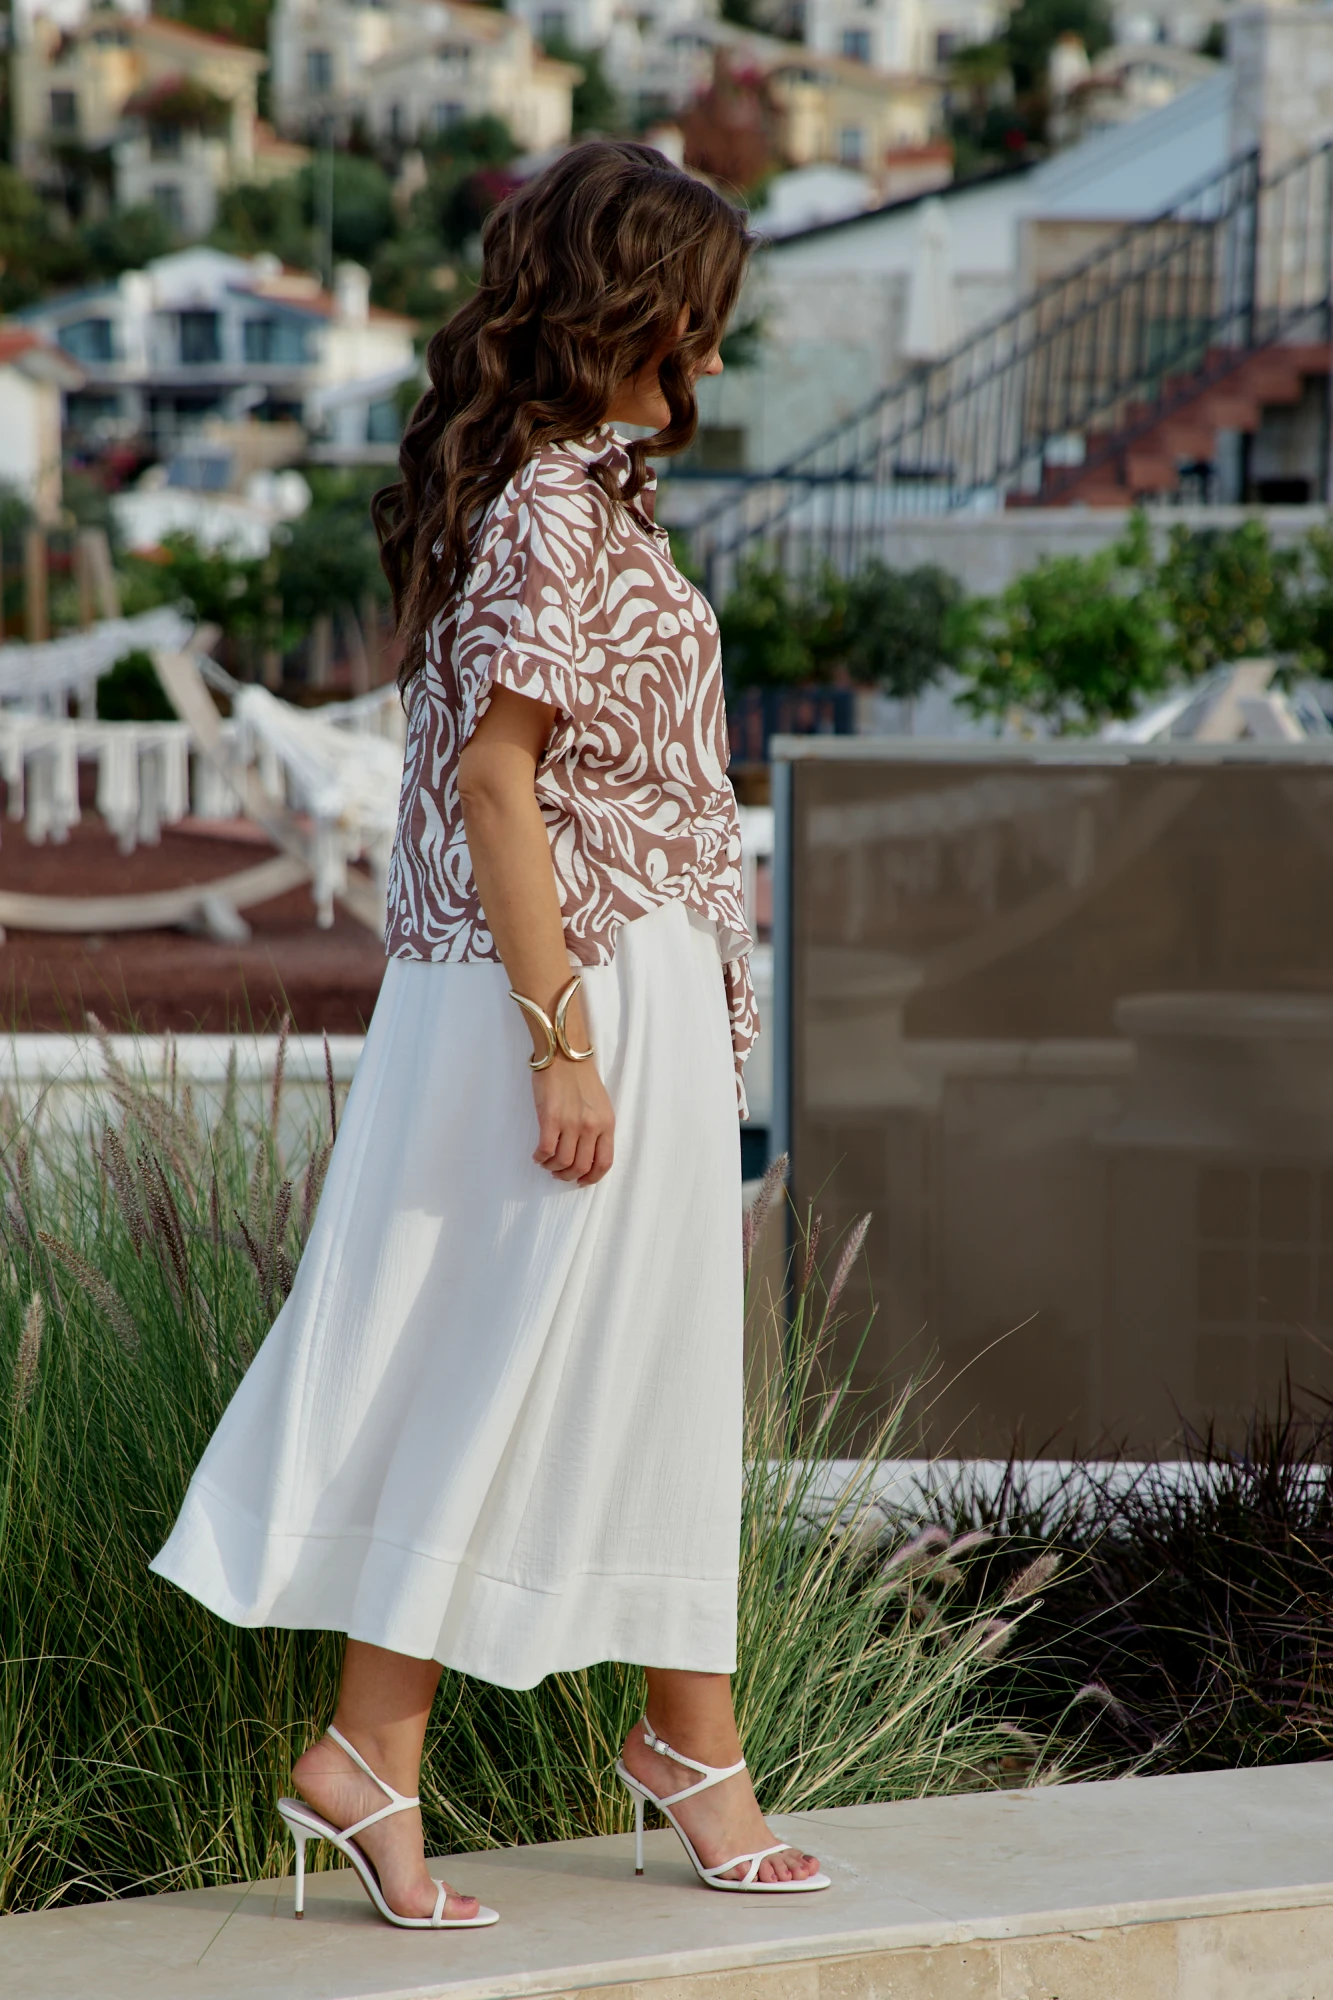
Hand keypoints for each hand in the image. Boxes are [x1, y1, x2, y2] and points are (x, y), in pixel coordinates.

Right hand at [532, 1057, 614, 1185]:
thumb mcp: (600, 1105)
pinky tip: (538, 1155)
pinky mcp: (550, 1118)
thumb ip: (597, 1128)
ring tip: (547, 1163)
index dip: (591, 1178)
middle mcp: (591, 1126)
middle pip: (581, 1167)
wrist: (563, 1054)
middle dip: (568, 1176)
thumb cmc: (580, 1078)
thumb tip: (585, 1154)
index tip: (581, 1181)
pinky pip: (546, 1150)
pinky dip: (540, 1158)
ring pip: (563, 1163)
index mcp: (607, 1124)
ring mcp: (571, 1123)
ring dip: (552, 1168)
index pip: (604, 1163)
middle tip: (558, 1173)